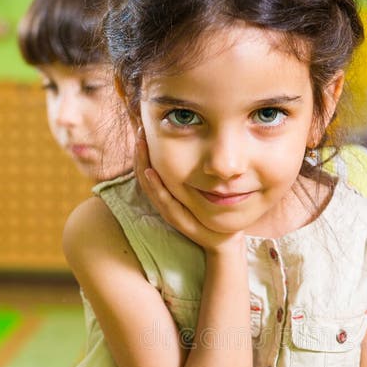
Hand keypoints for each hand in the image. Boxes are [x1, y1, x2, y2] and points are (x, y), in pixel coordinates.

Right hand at [134, 125, 245, 254]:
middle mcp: (165, 202)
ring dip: (143, 165)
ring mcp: (170, 212)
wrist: (226, 237)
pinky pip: (165, 202)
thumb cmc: (213, 210)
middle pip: (145, 175)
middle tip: (140, 132)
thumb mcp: (201, 187)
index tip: (143, 129)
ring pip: (150, 187)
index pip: (148, 169)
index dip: (143, 151)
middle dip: (140, 153)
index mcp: (167, 194)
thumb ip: (194, 169)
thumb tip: (193, 141)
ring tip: (141, 145)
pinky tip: (151, 172)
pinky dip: (156, 188)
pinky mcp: (180, 221)